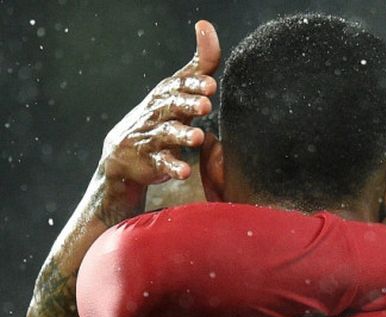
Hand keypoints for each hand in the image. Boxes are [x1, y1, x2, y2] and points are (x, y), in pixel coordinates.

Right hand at [99, 20, 219, 199]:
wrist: (123, 153)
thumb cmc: (161, 115)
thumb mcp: (179, 88)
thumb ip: (200, 63)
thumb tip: (205, 25)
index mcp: (167, 94)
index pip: (179, 85)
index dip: (194, 85)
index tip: (210, 85)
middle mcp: (158, 113)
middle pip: (172, 106)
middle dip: (188, 105)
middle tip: (206, 106)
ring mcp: (152, 137)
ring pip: (167, 135)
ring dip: (182, 135)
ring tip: (197, 138)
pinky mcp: (150, 161)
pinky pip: (162, 163)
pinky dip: (173, 167)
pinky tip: (185, 171)